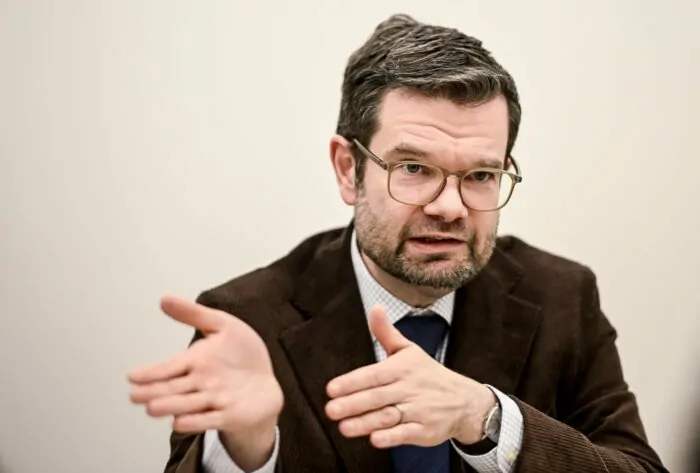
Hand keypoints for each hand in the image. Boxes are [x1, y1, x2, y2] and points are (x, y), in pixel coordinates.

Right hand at [128, 295, 282, 470]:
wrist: (266, 383)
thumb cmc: (243, 355)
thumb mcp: (222, 325)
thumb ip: (194, 314)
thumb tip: (164, 299)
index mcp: (195, 362)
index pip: (167, 368)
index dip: (150, 372)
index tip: (132, 376)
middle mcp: (200, 383)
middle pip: (172, 389)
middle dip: (153, 392)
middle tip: (134, 395)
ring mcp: (213, 401)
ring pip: (187, 404)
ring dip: (170, 406)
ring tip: (152, 408)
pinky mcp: (229, 415)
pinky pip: (210, 419)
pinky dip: (195, 421)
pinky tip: (179, 422)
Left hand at [324, 305, 495, 447]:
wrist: (465, 401)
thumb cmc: (428, 374)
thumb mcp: (409, 350)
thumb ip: (386, 333)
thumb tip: (376, 308)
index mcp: (402, 368)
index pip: (374, 374)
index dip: (352, 381)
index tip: (331, 389)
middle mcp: (410, 388)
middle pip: (377, 396)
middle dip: (353, 403)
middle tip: (330, 409)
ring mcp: (418, 410)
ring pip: (388, 417)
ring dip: (365, 423)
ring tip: (343, 427)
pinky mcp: (425, 431)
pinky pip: (406, 434)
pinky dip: (390, 437)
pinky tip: (374, 439)